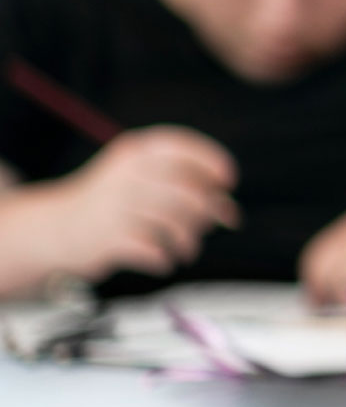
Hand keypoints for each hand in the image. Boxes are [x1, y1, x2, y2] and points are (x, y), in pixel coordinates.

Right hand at [46, 126, 237, 278]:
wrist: (53, 230)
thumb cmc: (114, 205)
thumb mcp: (143, 182)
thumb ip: (187, 188)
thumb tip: (230, 212)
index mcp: (134, 153)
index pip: (181, 146)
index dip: (212, 160)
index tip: (228, 180)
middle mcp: (124, 175)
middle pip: (188, 190)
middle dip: (211, 211)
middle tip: (214, 224)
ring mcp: (114, 207)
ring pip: (176, 222)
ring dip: (190, 240)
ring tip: (186, 249)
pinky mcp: (106, 239)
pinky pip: (155, 251)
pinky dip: (166, 259)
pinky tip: (163, 260)